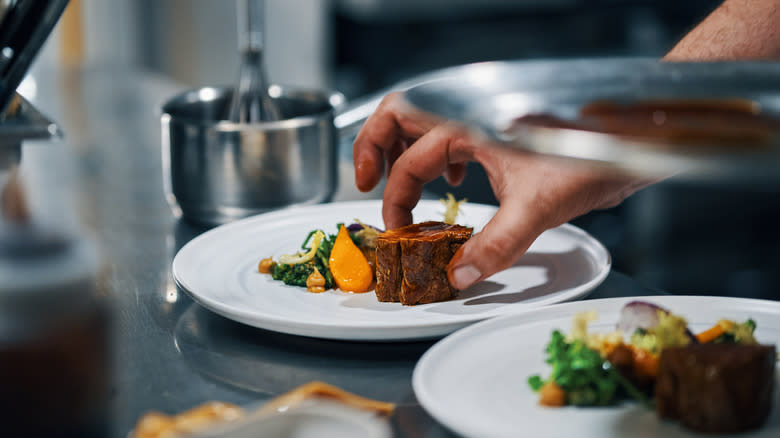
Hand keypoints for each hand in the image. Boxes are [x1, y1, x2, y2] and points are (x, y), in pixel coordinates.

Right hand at [354, 92, 651, 289]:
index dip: (395, 198)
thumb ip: (495, 245)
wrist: (631, 141)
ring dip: (403, 149)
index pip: (410, 161)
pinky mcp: (501, 136)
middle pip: (400, 116)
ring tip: (393, 179)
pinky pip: (454, 139)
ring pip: (424, 125)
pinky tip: (452, 185)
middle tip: (364, 179)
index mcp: (466, 126)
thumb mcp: (537, 207)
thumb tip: (459, 276)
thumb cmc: (590, 156)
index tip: (396, 229)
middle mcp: (469, 118)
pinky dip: (441, 160)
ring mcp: (483, 124)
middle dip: (373, 145)